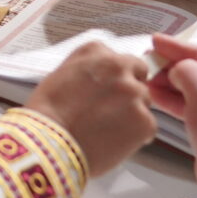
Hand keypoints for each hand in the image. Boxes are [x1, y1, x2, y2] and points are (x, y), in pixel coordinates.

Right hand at [27, 42, 155, 174]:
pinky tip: (114, 141)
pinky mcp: (144, 122)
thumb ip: (90, 64)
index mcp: (100, 54)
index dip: (120, 78)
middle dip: (129, 94)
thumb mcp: (63, 72)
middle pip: (139, 80)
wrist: (49, 143)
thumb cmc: (49, 111)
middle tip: (110, 112)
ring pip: (144, 103)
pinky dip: (136, 135)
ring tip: (108, 129)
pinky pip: (148, 126)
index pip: (127, 62)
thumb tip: (103, 72)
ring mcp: (135, 95)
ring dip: (133, 114)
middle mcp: (121, 69)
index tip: (110, 91)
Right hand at [147, 34, 196, 191]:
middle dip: (171, 67)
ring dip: (169, 85)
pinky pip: (192, 108)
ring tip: (146, 80)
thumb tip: (176, 71)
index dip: (176, 47)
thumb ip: (185, 69)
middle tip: (148, 62)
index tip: (156, 41)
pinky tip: (156, 97)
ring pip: (193, 90)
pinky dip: (174, 102)